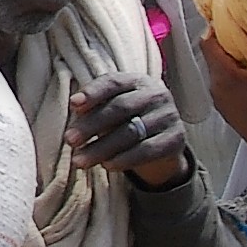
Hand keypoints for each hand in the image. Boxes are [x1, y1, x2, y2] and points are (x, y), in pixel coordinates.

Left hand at [69, 73, 190, 184]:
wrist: (161, 141)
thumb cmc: (127, 119)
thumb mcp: (111, 108)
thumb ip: (94, 106)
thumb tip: (76, 107)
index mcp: (137, 80)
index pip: (113, 82)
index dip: (93, 93)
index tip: (73, 106)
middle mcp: (156, 94)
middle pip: (120, 108)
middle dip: (92, 125)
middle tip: (70, 140)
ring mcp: (169, 116)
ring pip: (131, 133)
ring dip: (102, 148)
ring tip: (80, 160)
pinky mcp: (176, 139)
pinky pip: (147, 151)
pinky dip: (124, 159)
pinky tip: (106, 166)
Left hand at [201, 36, 246, 167]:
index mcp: (222, 76)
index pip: (208, 41)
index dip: (218, 24)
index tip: (231, 14)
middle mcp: (215, 87)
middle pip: (214, 54)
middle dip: (230, 40)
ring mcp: (221, 101)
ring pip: (222, 69)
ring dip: (235, 58)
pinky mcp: (229, 110)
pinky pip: (227, 83)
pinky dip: (238, 74)